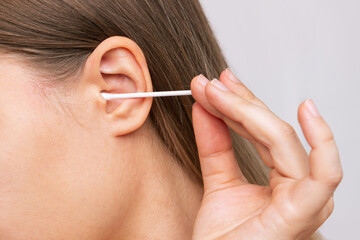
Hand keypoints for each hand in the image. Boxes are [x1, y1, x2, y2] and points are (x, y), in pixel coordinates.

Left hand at [190, 69, 342, 239]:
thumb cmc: (223, 239)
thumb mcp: (217, 181)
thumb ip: (214, 144)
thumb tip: (205, 106)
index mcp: (283, 181)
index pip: (263, 132)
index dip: (238, 104)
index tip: (212, 86)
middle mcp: (298, 186)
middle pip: (272, 130)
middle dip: (239, 102)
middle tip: (211, 84)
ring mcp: (305, 199)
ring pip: (284, 140)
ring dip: (250, 111)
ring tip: (220, 92)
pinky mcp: (304, 212)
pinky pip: (323, 174)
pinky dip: (321, 141)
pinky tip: (307, 112)